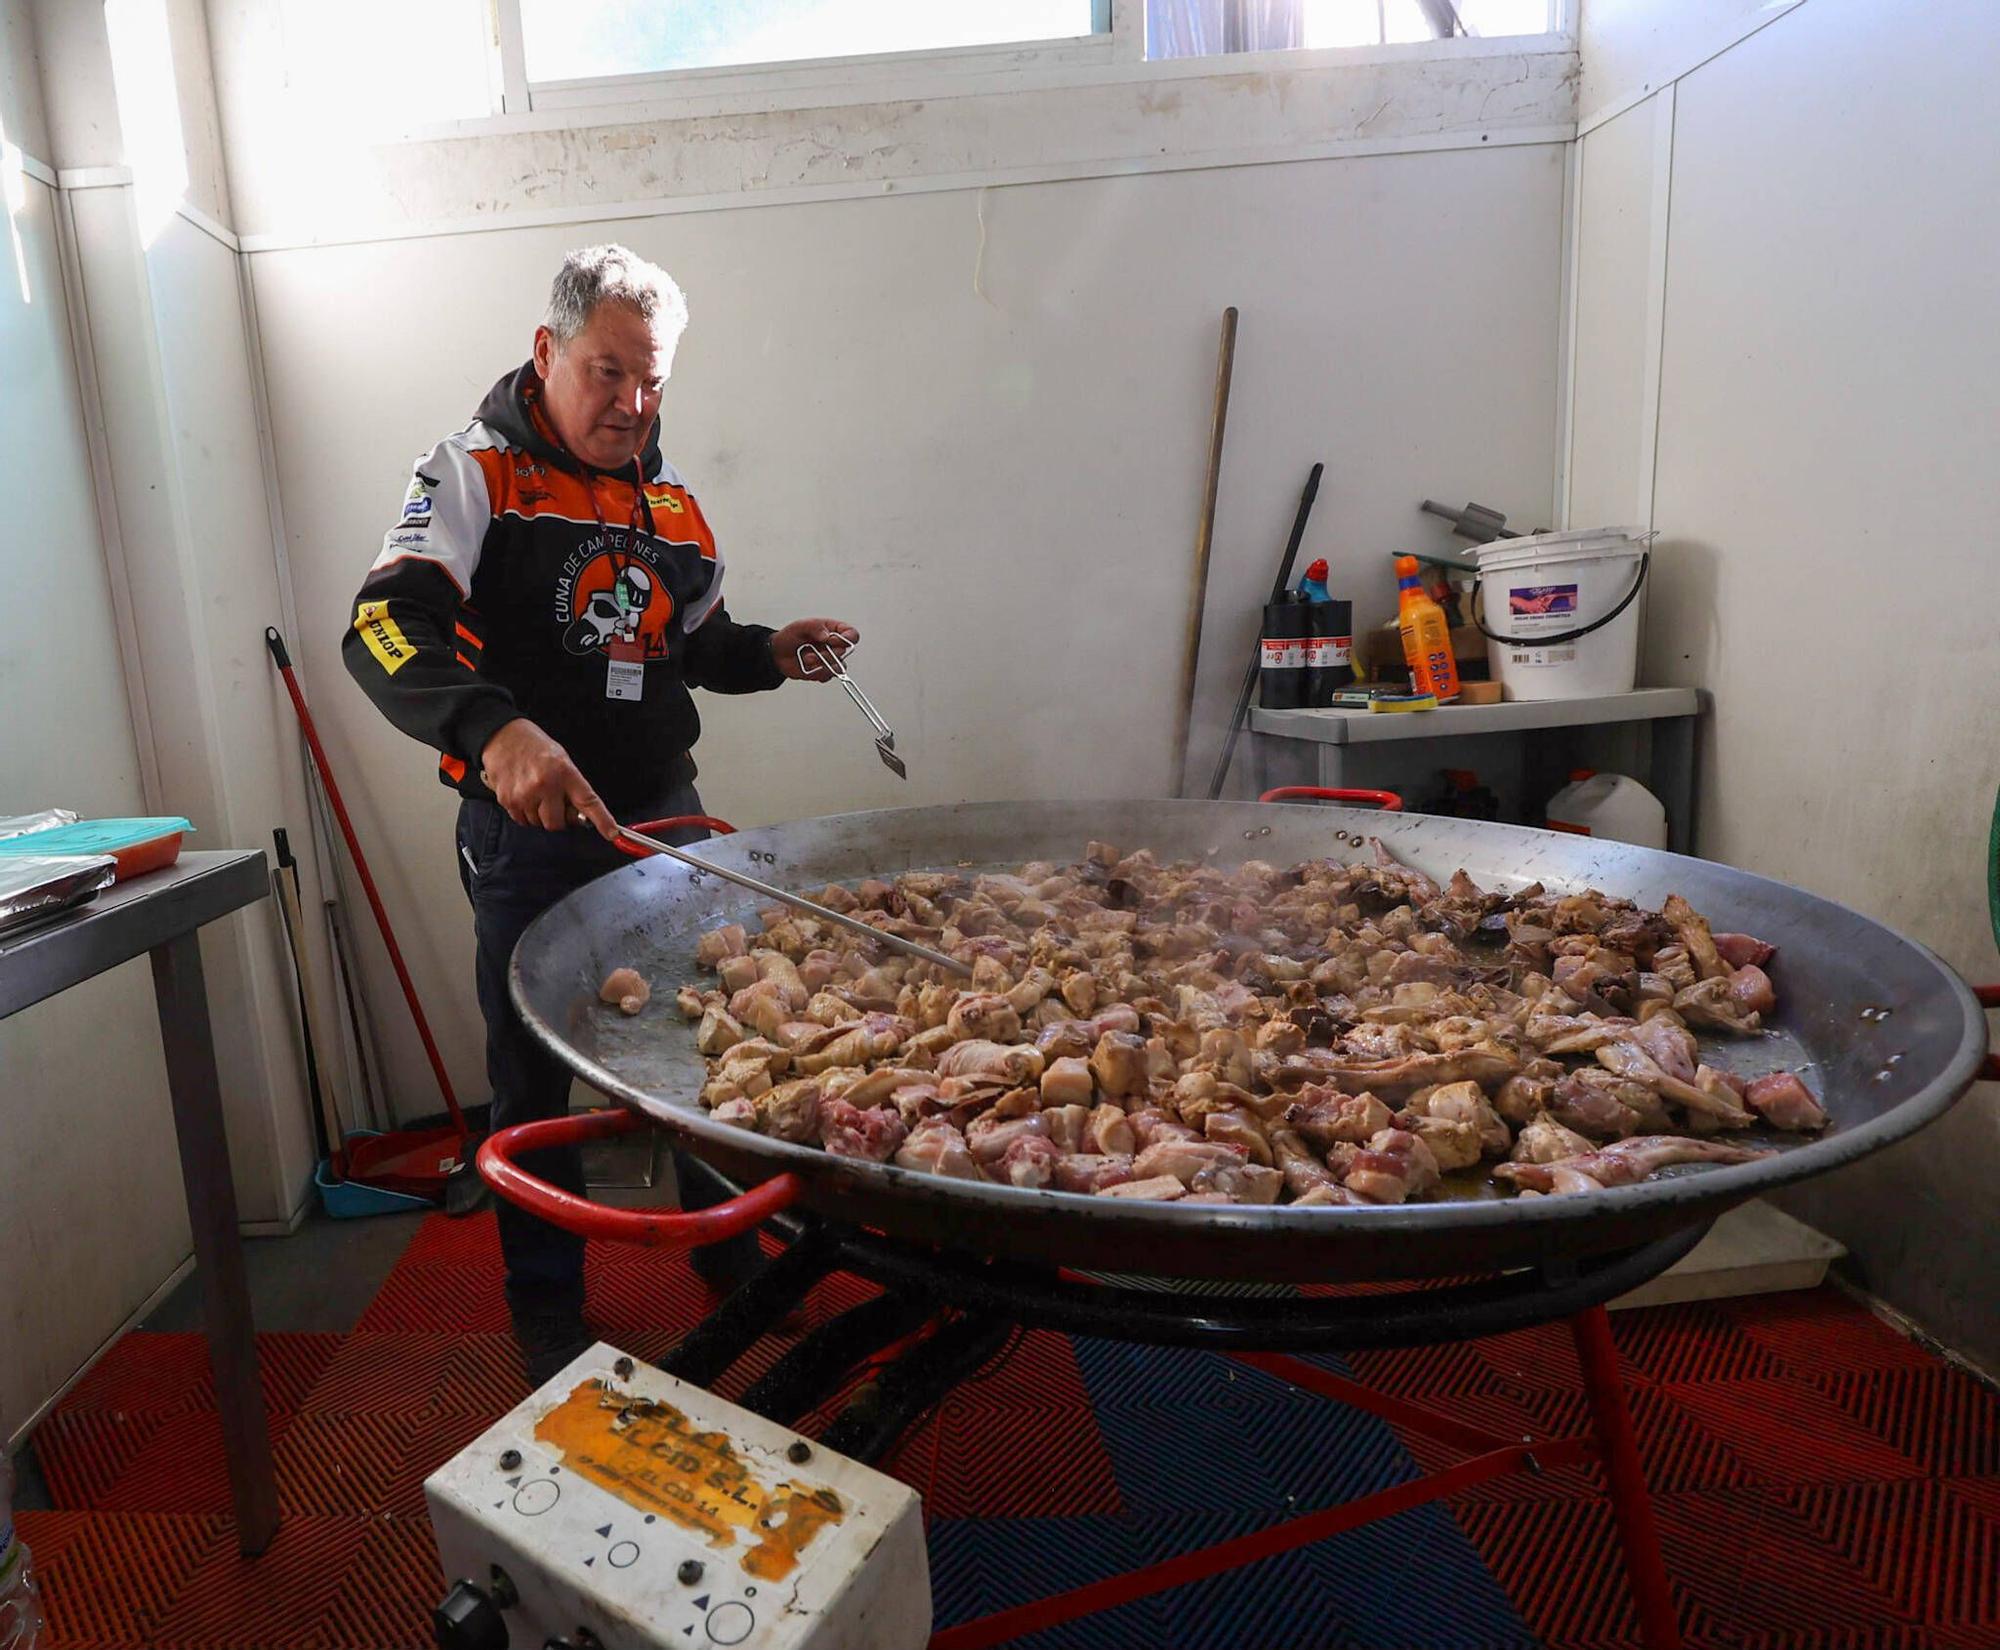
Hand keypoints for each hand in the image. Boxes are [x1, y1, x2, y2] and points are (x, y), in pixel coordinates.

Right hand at [478, 717, 617, 838]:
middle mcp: (544, 785)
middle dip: (558, 818)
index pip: (588, 801)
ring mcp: (524, 794)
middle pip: (557, 823)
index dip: (602, 820)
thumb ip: (572, 787)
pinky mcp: (507, 800)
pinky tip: (523, 794)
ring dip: (540, 815)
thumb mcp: (562, 759)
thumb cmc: (534, 746)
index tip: (611, 833)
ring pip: (538, 823)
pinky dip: (525, 812)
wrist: (502, 736)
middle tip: (554, 802)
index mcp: (564, 772)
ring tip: (535, 792)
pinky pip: (522, 820)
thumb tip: (579, 815)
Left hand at [772, 618, 860, 680]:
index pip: (852, 634)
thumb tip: (828, 636)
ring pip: (838, 667)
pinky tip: (808, 668)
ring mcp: (830, 659)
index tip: (831, 640)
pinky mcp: (824, 671)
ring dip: (821, 665)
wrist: (777, 654)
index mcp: (833, 630)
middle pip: (844, 653)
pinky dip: (817, 673)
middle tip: (811, 654)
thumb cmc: (790, 636)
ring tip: (807, 660)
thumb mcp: (800, 626)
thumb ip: (815, 627)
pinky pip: (828, 676)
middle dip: (826, 654)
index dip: (846, 639)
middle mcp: (834, 646)